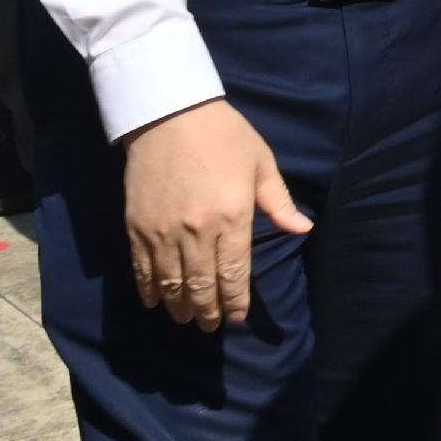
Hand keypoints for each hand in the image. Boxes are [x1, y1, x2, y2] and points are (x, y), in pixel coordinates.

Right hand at [117, 98, 312, 331]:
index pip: (234, 273)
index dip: (235, 301)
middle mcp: (197, 231)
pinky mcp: (137, 227)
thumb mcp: (261, 163)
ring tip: (187, 319)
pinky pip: (142, 269)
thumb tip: (302, 230)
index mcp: (232, 216)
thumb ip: (278, 203)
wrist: (169, 113)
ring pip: (170, 283)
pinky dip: (148, 290)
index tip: (237, 317)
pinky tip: (155, 301)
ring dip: (179, 306)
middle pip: (202, 285)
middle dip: (207, 311)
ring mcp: (163, 231)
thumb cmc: (224, 135)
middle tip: (210, 326)